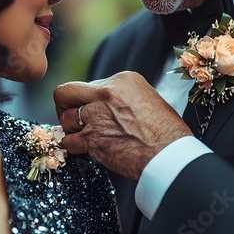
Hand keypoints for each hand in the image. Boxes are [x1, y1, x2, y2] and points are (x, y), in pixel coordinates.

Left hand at [54, 71, 192, 179]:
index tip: (90, 109)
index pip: (88, 84)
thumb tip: (106, 104)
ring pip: (66, 119)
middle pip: (65, 93)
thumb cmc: (166, 131)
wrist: (169, 154)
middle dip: (64, 105)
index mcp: (122, 80)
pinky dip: (73, 145)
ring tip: (84, 135)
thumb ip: (121, 97)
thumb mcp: (147, 98)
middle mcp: (106, 93)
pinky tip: (82, 147)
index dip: (86, 99)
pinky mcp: (92, 139)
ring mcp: (97, 116)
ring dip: (72, 129)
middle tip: (70, 116)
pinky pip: (69, 140)